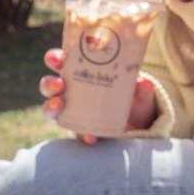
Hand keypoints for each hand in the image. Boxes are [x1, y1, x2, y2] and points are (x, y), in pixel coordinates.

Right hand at [39, 48, 158, 142]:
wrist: (140, 124)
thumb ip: (142, 89)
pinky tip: (91, 136)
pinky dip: (82, 134)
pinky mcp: (80, 130)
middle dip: (49, 83)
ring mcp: (73, 111)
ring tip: (61, 104)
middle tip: (60, 84)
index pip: (63, 62)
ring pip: (51, 108)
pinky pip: (75, 132)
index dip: (55, 58)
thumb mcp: (140, 92)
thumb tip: (144, 84)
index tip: (59, 57)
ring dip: (51, 106)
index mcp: (83, 73)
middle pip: (50, 85)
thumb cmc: (134, 98)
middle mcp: (72, 91)